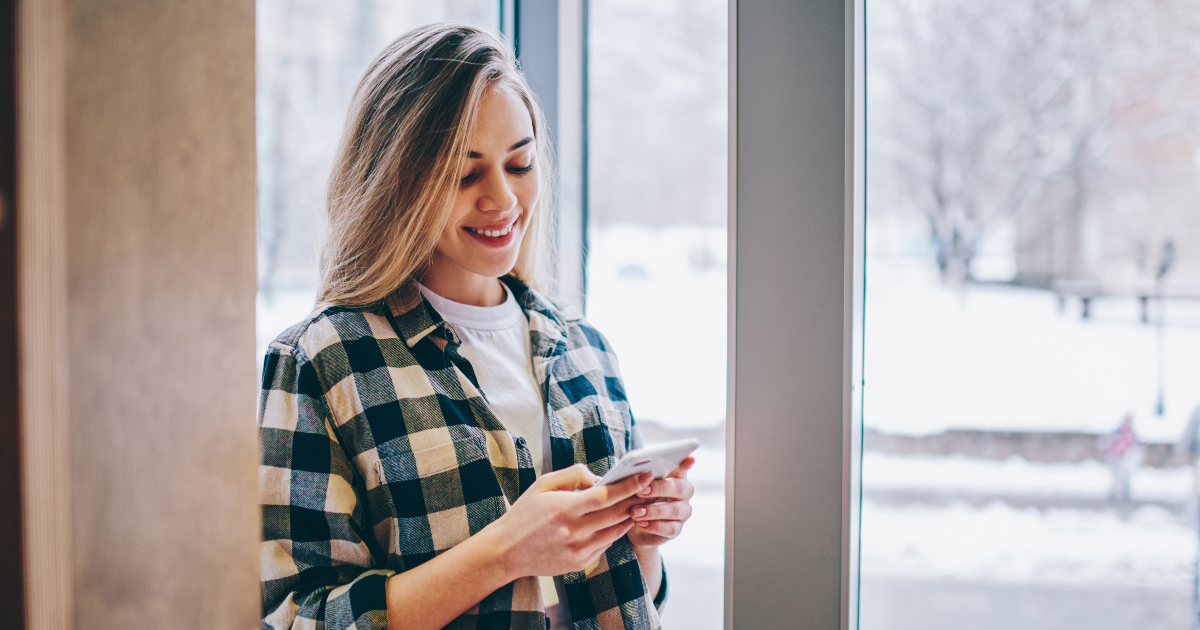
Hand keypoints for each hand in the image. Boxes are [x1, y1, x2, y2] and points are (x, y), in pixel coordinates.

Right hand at [486, 464, 652, 578]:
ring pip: (615, 531)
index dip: (628, 486)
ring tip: (639, 502)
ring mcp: (578, 551)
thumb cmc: (525, 513)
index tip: (645, 475)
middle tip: (650, 487)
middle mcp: (573, 532)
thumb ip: (573, 474)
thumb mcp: (543, 485)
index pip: (605, 496)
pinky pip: (606, 545)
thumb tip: (600, 477)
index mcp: (564, 509)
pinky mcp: (580, 564)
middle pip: (616, 514)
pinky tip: (618, 520)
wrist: (506, 551)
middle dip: (635, 499)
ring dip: (629, 516)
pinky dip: (614, 531)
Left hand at [627, 456, 695, 547]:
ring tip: (634, 512)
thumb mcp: (638, 485)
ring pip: (674, 510)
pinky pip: (669, 528)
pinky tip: (640, 523)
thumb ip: (640, 476)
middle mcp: (684, 493)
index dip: (686, 463)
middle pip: (680, 488)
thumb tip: (636, 472)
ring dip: (653, 511)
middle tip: (640, 491)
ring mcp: (682, 512)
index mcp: (676, 476)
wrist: (636, 525)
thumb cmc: (639, 497)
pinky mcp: (676, 529)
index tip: (688, 458)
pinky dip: (653, 526)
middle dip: (659, 488)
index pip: (683, 467)